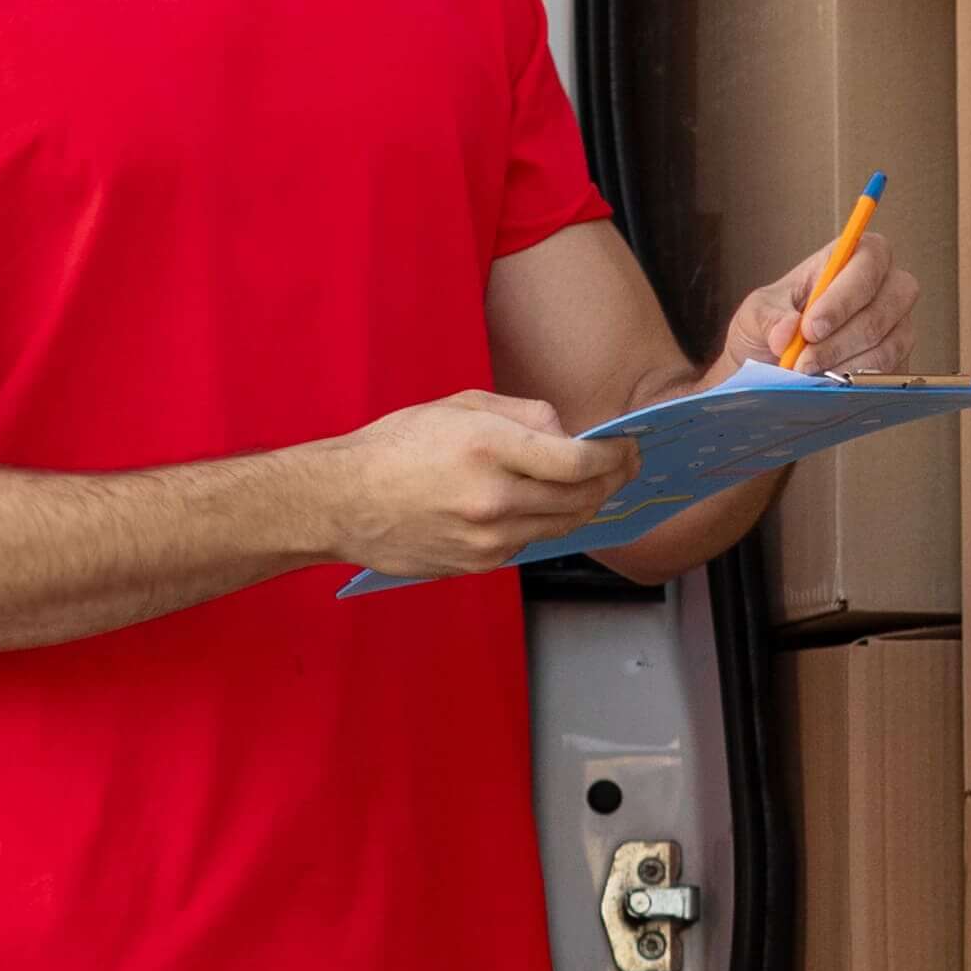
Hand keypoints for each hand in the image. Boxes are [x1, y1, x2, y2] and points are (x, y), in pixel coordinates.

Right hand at [307, 392, 629, 577]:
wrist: (342, 502)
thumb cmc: (396, 446)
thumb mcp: (459, 406)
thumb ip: (523, 416)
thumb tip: (567, 433)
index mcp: (490, 447)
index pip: (579, 461)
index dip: (614, 456)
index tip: (628, 448)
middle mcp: (494, 497)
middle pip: (582, 498)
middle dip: (611, 481)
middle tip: (624, 467)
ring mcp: (489, 538)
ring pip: (562, 525)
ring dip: (584, 505)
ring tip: (591, 486)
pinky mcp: (481, 564)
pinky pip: (530, 542)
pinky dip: (541, 523)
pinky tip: (536, 506)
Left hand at [731, 233, 921, 380]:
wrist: (775, 362)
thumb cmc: (775, 324)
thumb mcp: (756, 314)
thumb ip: (768, 319)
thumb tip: (786, 332)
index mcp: (854, 256)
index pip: (867, 263)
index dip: (842, 298)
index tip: (810, 328)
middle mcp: (886, 285)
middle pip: (881, 310)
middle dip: (839, 341)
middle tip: (802, 361)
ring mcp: (898, 323)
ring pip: (886, 345)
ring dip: (843, 364)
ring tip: (809, 373)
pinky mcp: (900, 358)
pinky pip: (888, 372)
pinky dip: (854, 381)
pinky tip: (828, 382)